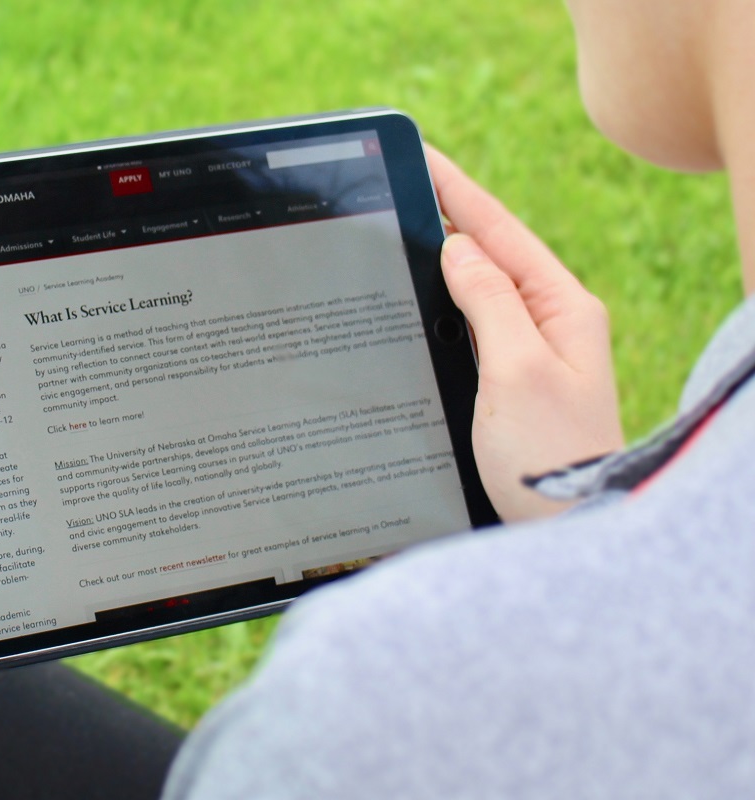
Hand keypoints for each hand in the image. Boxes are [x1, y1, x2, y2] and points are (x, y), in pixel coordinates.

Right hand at [427, 145, 624, 521]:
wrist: (566, 523)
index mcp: (563, 308)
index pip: (501, 233)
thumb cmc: (549, 454)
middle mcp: (552, 322)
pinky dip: (447, 301)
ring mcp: (533, 351)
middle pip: (493, 252)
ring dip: (446, 257)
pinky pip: (475, 323)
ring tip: (408, 223)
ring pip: (481, 287)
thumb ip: (489, 300)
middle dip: (449, 214)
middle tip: (406, 181)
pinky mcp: (513, 380)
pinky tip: (423, 294)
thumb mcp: (516, 368)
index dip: (458, 193)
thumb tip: (459, 246)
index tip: (422, 157)